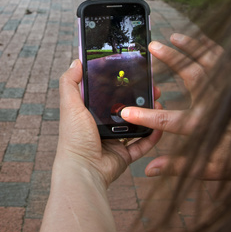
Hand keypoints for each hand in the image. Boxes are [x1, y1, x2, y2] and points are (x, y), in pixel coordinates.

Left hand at [57, 59, 161, 186]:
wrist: (84, 170)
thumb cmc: (74, 139)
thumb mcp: (70, 105)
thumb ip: (70, 82)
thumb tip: (76, 61)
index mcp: (89, 113)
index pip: (107, 93)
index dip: (120, 82)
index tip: (134, 73)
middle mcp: (101, 125)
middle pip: (125, 107)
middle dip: (139, 97)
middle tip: (152, 88)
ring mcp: (114, 141)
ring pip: (136, 124)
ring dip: (148, 114)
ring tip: (159, 103)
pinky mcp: (124, 155)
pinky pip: (142, 144)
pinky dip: (152, 136)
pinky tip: (160, 126)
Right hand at [120, 33, 230, 179]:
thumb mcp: (210, 169)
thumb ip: (178, 167)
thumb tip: (150, 169)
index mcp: (204, 126)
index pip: (169, 121)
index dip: (146, 117)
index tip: (126, 113)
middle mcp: (216, 103)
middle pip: (190, 75)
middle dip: (171, 59)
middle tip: (153, 46)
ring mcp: (228, 90)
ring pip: (208, 62)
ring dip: (190, 47)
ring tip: (174, 36)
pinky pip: (224, 60)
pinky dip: (211, 47)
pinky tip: (200, 40)